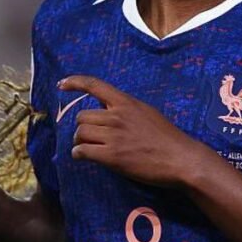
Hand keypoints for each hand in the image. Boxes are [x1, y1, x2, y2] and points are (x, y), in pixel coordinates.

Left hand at [59, 75, 211, 187]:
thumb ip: (126, 110)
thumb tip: (107, 110)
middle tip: (89, 137)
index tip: (61, 84)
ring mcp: (114, 136)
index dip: (75, 82)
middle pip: (82, 116)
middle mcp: (117, 116)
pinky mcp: (112, 156)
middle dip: (82, 128)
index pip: (95, 86)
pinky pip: (83, 151)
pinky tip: (84, 157)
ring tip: (88, 148)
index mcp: (127, 102)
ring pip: (80, 133)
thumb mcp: (147, 113)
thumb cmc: (168, 138)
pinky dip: (79, 154)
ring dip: (79, 142)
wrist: (180, 158)